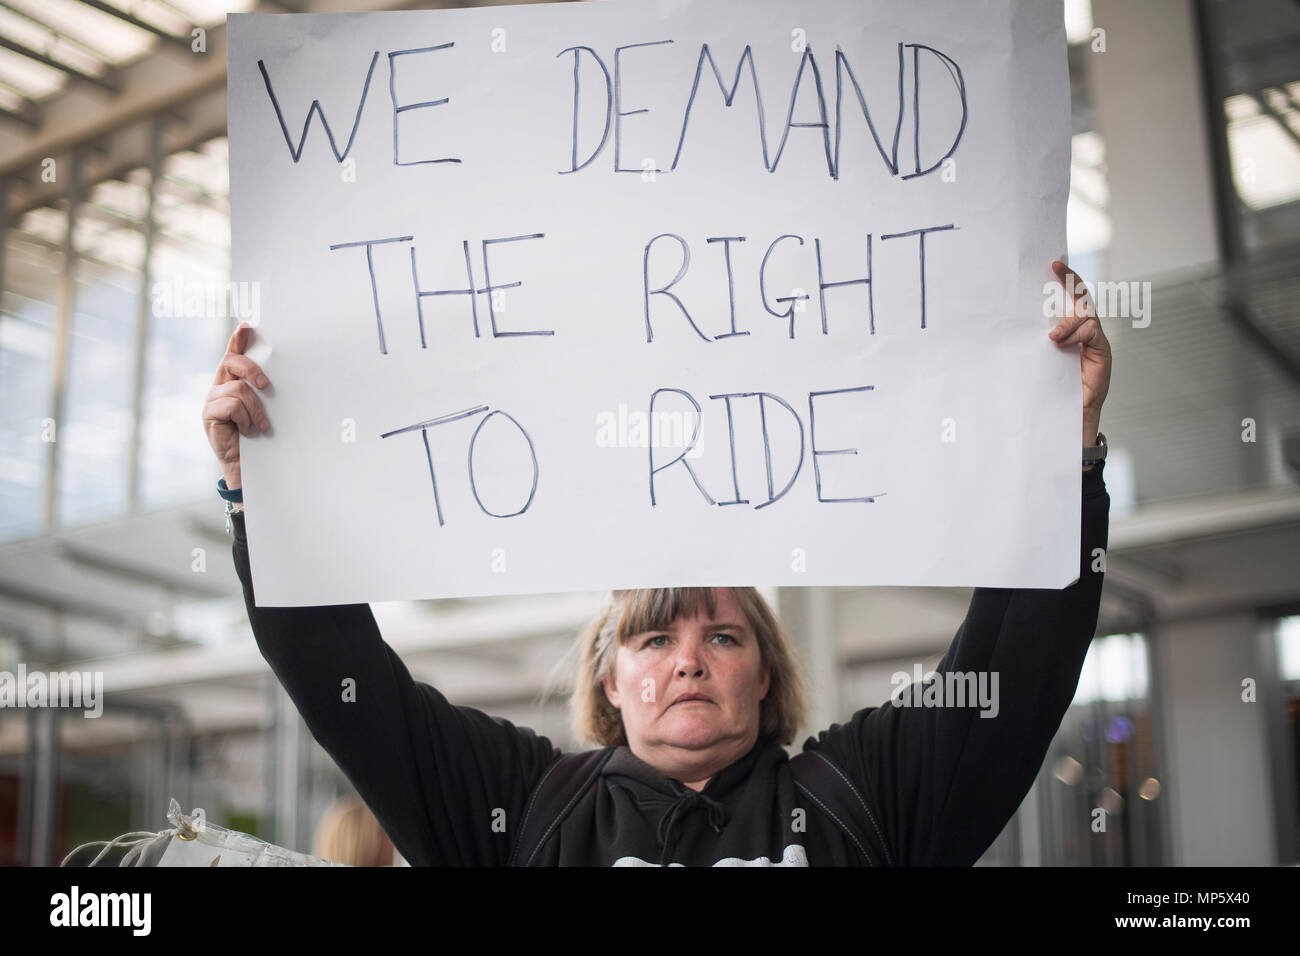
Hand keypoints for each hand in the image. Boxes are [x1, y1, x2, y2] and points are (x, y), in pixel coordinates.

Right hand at [201, 324, 271, 489]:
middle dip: (252, 369)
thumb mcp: (264, 409)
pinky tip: (246, 431)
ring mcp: (211, 400)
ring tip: (262, 425)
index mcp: (232, 381)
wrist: (246, 466)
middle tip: (267, 386)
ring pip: (238, 388)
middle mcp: (219, 386)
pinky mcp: (208, 415)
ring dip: (256, 408)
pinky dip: (245, 418)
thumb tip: (281, 375)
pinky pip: (231, 405)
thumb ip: (264, 391)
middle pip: (231, 362)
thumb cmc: (258, 436)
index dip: (237, 339)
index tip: (248, 325)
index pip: (233, 354)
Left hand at [1048, 260, 1110, 447]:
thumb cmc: (1051, 388)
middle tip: (1056, 268)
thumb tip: (1012, 326)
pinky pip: (1093, 334)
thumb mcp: (1038, 360)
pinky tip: (1060, 342)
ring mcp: (1095, 342)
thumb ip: (1035, 344)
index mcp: (1068, 330)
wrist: (1068, 417)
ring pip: (1087, 316)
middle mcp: (1084, 332)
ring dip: (1069, 321)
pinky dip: (1077, 334)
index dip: (1064, 279)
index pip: (1069, 298)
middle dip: (1071, 281)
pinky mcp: (1102, 354)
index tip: (1053, 263)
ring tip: (1052, 336)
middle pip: (1082, 299)